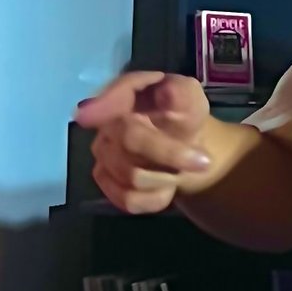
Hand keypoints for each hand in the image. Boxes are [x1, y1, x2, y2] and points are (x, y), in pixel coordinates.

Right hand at [75, 69, 226, 215]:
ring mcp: (102, 155)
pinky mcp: (106, 182)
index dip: (104, 104)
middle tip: (203, 161)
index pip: (113, 99)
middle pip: (129, 141)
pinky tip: (165, 187)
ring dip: (166, 177)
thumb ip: (178, 91)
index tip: (88, 117)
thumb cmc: (185, 117)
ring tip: (180, 169)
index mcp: (126, 96)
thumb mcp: (191, 98)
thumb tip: (159, 91)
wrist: (188, 149)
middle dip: (170, 154)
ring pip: (132, 176)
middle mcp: (106, 124)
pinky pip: (128, 200)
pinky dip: (155, 198)